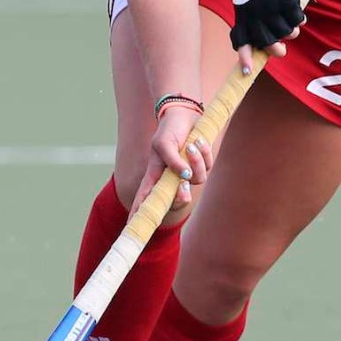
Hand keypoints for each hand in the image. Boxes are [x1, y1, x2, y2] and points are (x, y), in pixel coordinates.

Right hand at [130, 106, 213, 222]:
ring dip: (196, 162)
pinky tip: (199, 141)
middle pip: (177, 201)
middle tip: (183, 188)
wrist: (186, 114)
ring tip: (192, 145)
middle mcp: (171, 178)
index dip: (140, 213)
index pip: (146, 198)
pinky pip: (207, 167)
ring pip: (197, 181)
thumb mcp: (163, 142)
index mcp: (155, 175)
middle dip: (181, 197)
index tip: (133, 226)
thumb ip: (171, 160)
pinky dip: (204, 154)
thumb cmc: (169, 129)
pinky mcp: (200, 165)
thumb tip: (184, 177)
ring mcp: (187, 173)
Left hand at [230, 0, 328, 68]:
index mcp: (242, 10)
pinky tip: (298, 10)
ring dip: (291, 31)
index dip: (245, 56)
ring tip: (291, 22)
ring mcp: (271, 7)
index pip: (240, 37)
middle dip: (275, 50)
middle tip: (282, 51)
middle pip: (266, 42)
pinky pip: (297, 21)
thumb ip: (254, 20)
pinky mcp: (287, 3)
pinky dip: (300, 19)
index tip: (247, 72)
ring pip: (285, 33)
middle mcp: (254, 11)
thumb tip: (261, 47)